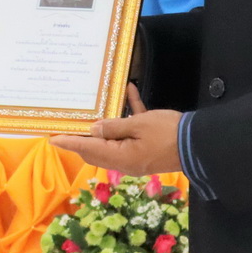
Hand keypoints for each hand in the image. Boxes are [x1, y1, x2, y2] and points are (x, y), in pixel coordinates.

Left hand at [49, 84, 183, 175]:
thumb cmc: (167, 133)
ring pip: (113, 141)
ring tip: (92, 114)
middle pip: (97, 150)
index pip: (88, 150)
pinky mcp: (149, 147)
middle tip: (68, 126)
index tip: (52, 139)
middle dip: (82, 139)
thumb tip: (94, 131)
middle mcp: (126, 160)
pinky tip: (130, 92)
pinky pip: (134, 131)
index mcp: (120, 157)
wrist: (198, 143)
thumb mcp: (139, 125)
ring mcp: (137, 155)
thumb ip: (114, 128)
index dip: (69, 143)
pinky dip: (129, 115)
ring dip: (105, 127)